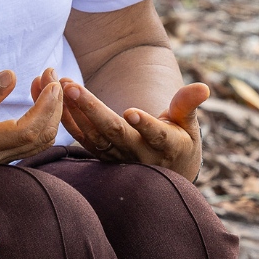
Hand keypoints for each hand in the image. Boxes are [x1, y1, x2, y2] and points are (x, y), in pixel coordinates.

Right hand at [0, 69, 63, 169]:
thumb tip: (11, 76)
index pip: (29, 131)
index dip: (48, 107)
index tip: (51, 82)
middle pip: (42, 138)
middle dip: (55, 106)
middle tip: (50, 75)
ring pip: (39, 141)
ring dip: (49, 112)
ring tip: (43, 83)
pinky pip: (29, 141)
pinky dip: (40, 118)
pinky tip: (33, 99)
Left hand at [59, 80, 208, 180]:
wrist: (163, 173)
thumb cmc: (179, 141)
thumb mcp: (188, 125)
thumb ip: (188, 105)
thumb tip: (203, 87)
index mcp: (166, 146)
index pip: (157, 135)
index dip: (145, 125)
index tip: (131, 111)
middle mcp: (139, 154)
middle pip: (114, 133)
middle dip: (92, 109)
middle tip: (73, 87)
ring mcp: (117, 157)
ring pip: (94, 135)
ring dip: (75, 110)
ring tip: (63, 84)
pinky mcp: (101, 155)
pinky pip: (82, 138)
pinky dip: (67, 118)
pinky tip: (55, 98)